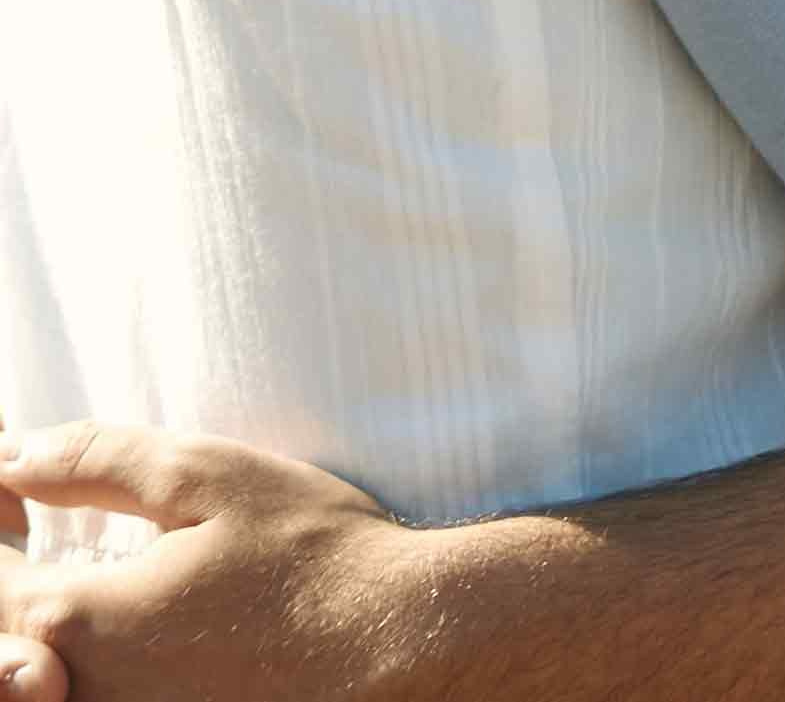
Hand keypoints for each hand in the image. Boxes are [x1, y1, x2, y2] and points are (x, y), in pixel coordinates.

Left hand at [0, 427, 422, 701]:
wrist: (398, 644)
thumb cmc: (313, 556)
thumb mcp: (208, 475)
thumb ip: (98, 461)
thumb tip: (14, 454)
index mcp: (84, 620)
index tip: (13, 478)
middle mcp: (89, 693)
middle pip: (4, 635)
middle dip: (7, 569)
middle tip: (31, 510)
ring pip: (45, 675)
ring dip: (36, 618)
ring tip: (64, 561)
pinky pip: (92, 692)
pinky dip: (77, 653)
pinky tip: (121, 611)